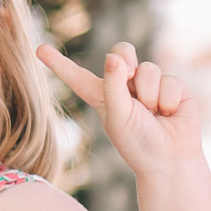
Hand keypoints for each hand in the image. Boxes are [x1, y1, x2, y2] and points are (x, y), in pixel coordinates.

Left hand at [37, 39, 204, 180]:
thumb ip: (113, 86)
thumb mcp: (118, 116)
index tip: (38, 50)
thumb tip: (113, 57)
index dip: (59, 63)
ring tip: (153, 114)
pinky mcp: (172, 87)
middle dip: (126, 58)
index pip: (77, 77)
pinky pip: (169, 79)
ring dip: (149, 93)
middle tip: (129, 75)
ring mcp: (149, 85)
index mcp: (102, 97)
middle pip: (121, 52)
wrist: (170, 161)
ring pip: (148, 68)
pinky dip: (167, 98)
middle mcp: (125, 87)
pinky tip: (169, 114)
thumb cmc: (138, 144)